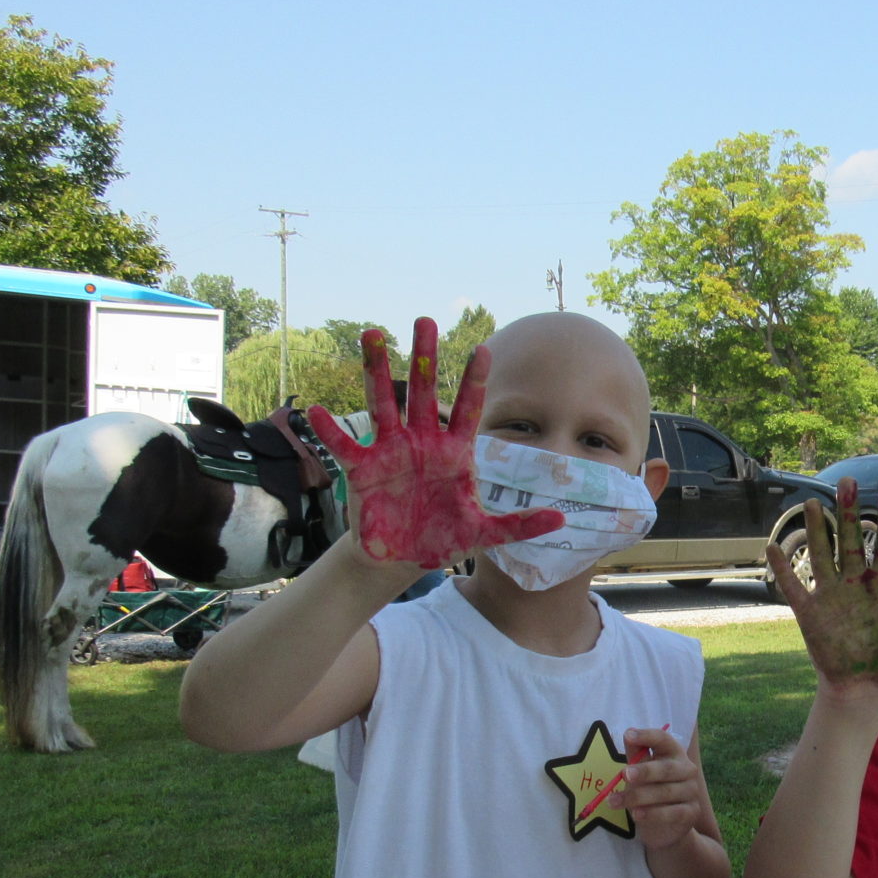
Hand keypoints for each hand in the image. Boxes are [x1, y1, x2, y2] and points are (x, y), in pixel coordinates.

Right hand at [308, 318, 563, 568]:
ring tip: (373, 333)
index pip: (469, 409)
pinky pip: (344, 445)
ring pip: (384, 402)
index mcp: (454, 452)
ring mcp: (390, 451)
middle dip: (426, 357)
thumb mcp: (485, 534)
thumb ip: (521, 525)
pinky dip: (330, 429)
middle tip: (425, 319)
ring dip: (377, 369)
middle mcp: (422, 442)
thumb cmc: (444, 538)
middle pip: (426, 392)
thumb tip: (562, 518)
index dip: (474, 381)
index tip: (483, 349)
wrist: (404, 557)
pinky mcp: (362, 469)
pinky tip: (315, 410)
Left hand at [611, 727, 708, 852]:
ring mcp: (692, 791)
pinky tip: (636, 814)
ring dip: (638, 797)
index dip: (647, 736)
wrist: (664, 825)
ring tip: (614, 801)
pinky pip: (672, 813)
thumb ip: (636, 754)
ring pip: (665, 792)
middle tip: (625, 775)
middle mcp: (687, 769)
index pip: (664, 740)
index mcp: (674, 753)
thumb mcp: (640, 771)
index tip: (629, 736)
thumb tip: (628, 733)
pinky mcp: (692, 812)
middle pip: (666, 768)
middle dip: (645, 771)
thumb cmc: (650, 791)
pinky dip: (653, 814)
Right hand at [766, 479, 877, 695]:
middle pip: (851, 541)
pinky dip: (783, 569)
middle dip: (849, 513)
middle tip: (847, 482)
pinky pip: (794, 587)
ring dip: (817, 530)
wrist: (864, 689)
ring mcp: (832, 596)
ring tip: (812, 503)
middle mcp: (856, 584)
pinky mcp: (810, 613)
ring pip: (822, 555)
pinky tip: (773, 547)